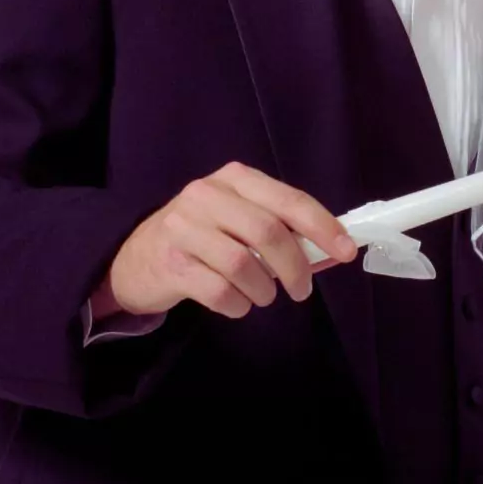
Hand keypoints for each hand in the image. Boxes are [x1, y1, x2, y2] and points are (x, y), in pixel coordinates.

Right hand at [96, 163, 357, 318]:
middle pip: (268, 232)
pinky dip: (237, 305)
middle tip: (302, 290)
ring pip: (244, 265)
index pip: (289, 200)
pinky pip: (219, 291)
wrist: (136, 257)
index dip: (323, 226)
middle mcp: (207, 195)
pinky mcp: (170, 263)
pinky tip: (237, 304)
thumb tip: (332, 250)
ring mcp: (184, 228)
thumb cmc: (202, 236)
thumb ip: (281, 229)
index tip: (346, 251)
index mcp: (234, 179)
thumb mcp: (239, 220)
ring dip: (264, 290)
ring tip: (263, 296)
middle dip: (295, 267)